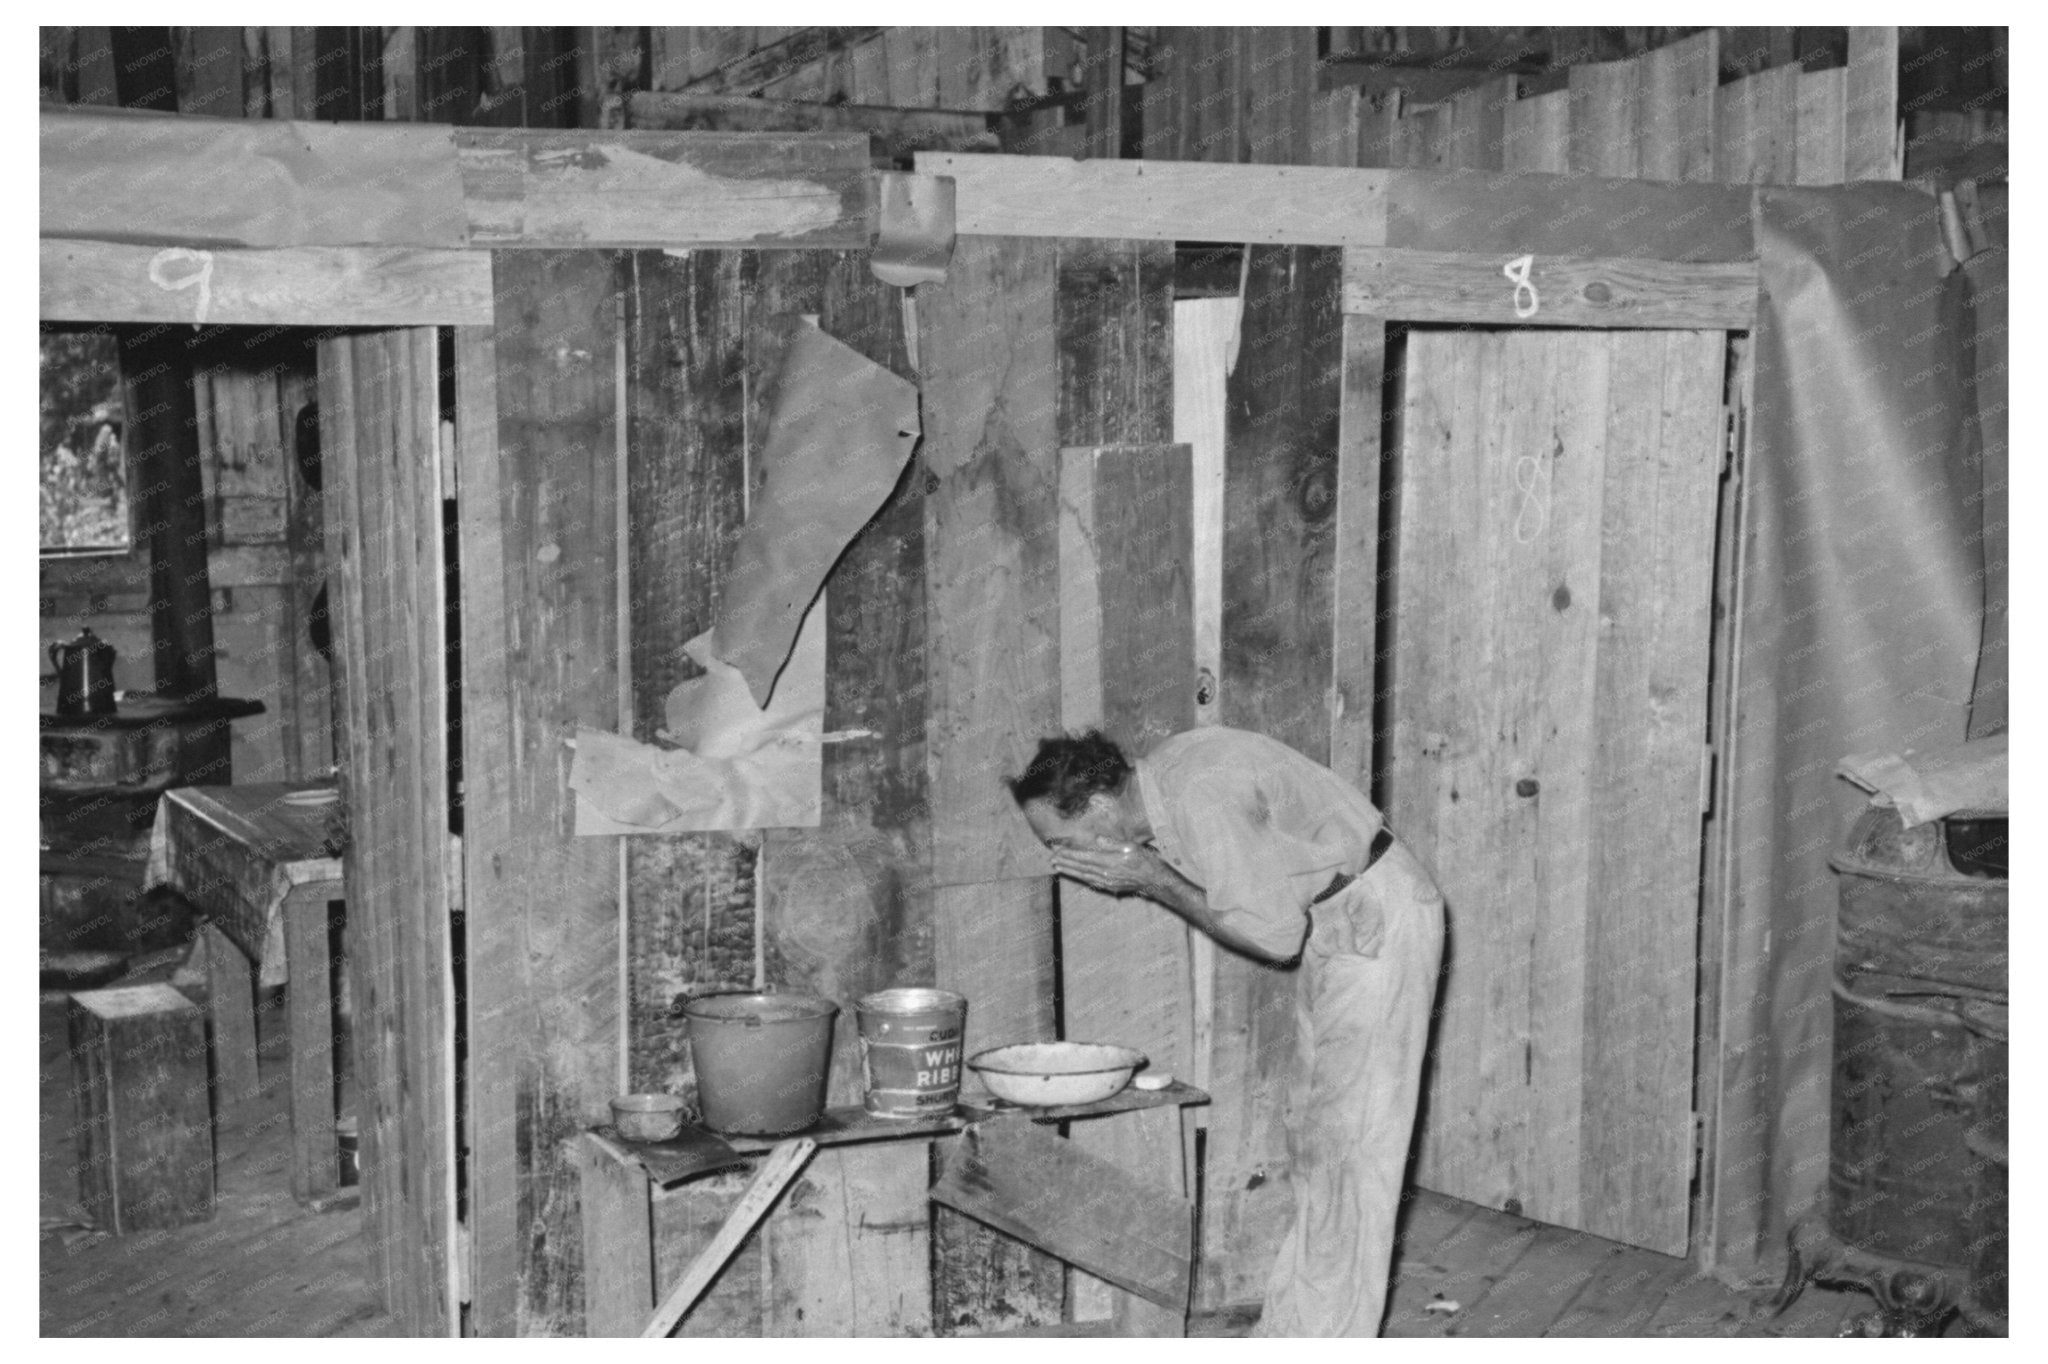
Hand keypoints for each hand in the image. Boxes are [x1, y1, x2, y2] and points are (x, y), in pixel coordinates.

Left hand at [1049, 842, 1163, 896]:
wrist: (1156, 881)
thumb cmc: (1146, 860)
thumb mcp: (1132, 846)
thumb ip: (1113, 843)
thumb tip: (1097, 838)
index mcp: (1109, 861)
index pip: (1083, 857)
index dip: (1068, 854)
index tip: (1057, 851)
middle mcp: (1105, 873)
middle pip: (1080, 867)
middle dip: (1065, 863)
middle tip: (1052, 859)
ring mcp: (1107, 882)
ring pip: (1084, 876)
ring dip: (1070, 871)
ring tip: (1058, 867)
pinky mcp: (1111, 887)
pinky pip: (1092, 882)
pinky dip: (1081, 878)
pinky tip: (1076, 876)